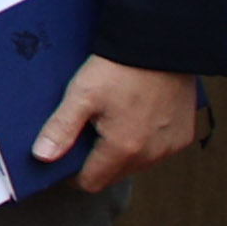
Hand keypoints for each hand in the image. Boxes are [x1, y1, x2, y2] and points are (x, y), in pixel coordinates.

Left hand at [32, 54, 204, 193]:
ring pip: (136, 164)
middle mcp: (152, 155)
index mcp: (123, 149)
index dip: (72, 174)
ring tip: (110, 121)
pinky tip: (134, 117)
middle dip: (96, 162)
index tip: (65, 156)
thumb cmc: (120, 67)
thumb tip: (42, 157)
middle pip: (114, 175)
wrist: (160, 42)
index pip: (91, 183)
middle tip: (86, 132)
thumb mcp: (82, 94)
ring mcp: (171, 146)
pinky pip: (157, 150)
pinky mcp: (184, 135)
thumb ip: (61, 129)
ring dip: (121, 153)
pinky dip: (144, 142)